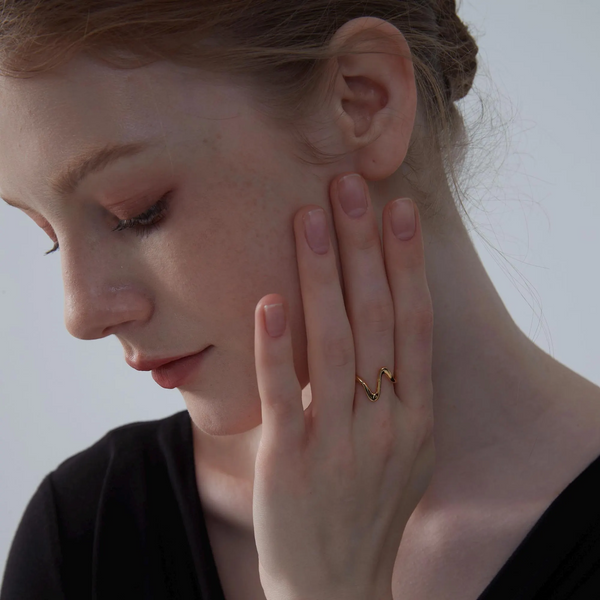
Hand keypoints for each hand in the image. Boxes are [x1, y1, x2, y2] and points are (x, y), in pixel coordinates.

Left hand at [253, 172, 434, 599]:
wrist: (338, 588)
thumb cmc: (367, 511)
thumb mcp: (403, 452)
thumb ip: (396, 393)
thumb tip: (378, 333)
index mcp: (417, 415)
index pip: (416, 323)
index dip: (408, 264)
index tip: (400, 210)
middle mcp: (387, 422)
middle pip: (376, 318)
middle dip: (363, 247)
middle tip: (349, 186)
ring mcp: (339, 442)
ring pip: (333, 344)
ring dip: (322, 277)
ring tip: (309, 219)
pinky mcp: (290, 462)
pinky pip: (285, 394)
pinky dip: (276, 346)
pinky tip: (270, 299)